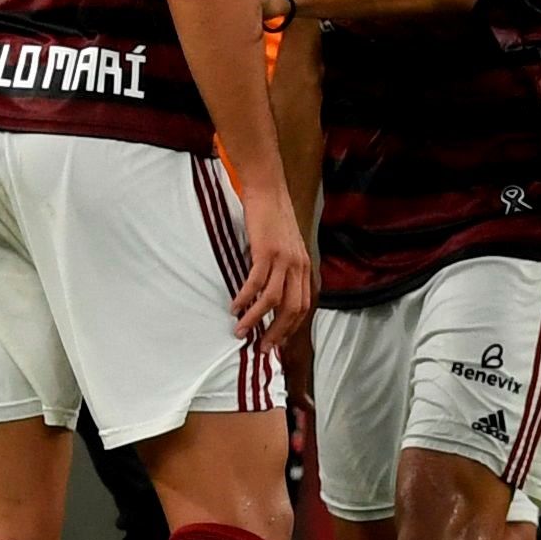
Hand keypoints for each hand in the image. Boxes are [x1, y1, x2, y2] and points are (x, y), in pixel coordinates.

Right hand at [230, 184, 314, 345]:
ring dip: (255, 319)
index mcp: (305, 268)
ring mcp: (284, 259)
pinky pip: (256, 283)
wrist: (268, 191)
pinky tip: (234, 307)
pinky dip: (245, 299)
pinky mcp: (267, 252)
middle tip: (261, 348)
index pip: (304, 307)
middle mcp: (299, 266)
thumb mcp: (287, 247)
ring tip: (240, 331)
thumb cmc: (274, 219)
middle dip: (276, 332)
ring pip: (272, 300)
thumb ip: (286, 269)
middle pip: (292, 309)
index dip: (291, 328)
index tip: (277, 342)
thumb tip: (273, 294)